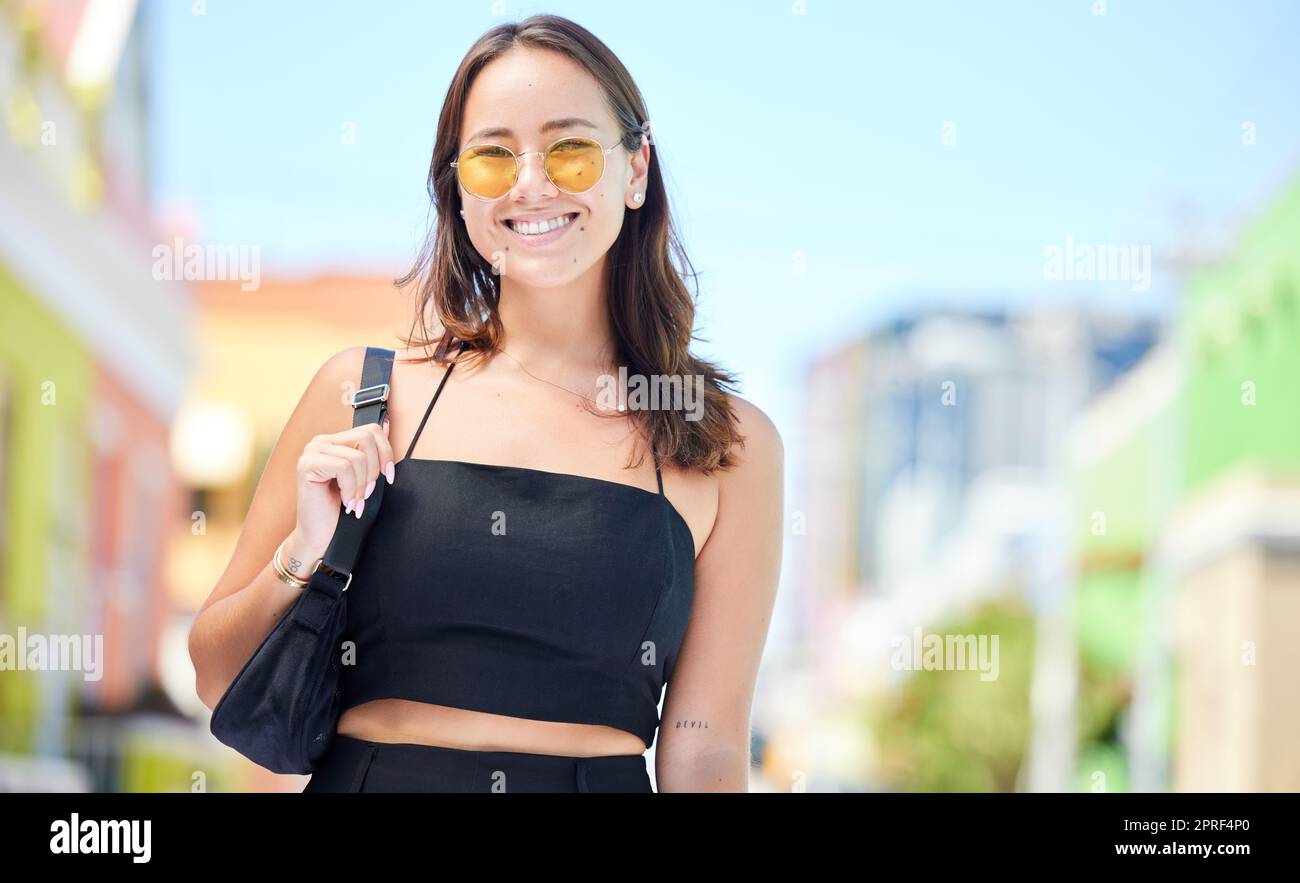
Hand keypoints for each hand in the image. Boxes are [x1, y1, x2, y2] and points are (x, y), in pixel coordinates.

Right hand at [293, 416, 396, 551]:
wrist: (320, 534)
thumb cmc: (341, 508)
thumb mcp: (363, 477)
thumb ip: (372, 454)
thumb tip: (387, 424)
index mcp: (336, 441)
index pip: (371, 430)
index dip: (386, 452)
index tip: (389, 476)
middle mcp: (322, 441)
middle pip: (366, 438)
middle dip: (374, 469)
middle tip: (367, 492)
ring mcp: (312, 451)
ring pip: (357, 457)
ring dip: (361, 485)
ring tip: (355, 500)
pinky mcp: (307, 465)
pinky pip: (344, 468)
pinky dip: (350, 488)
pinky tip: (345, 501)